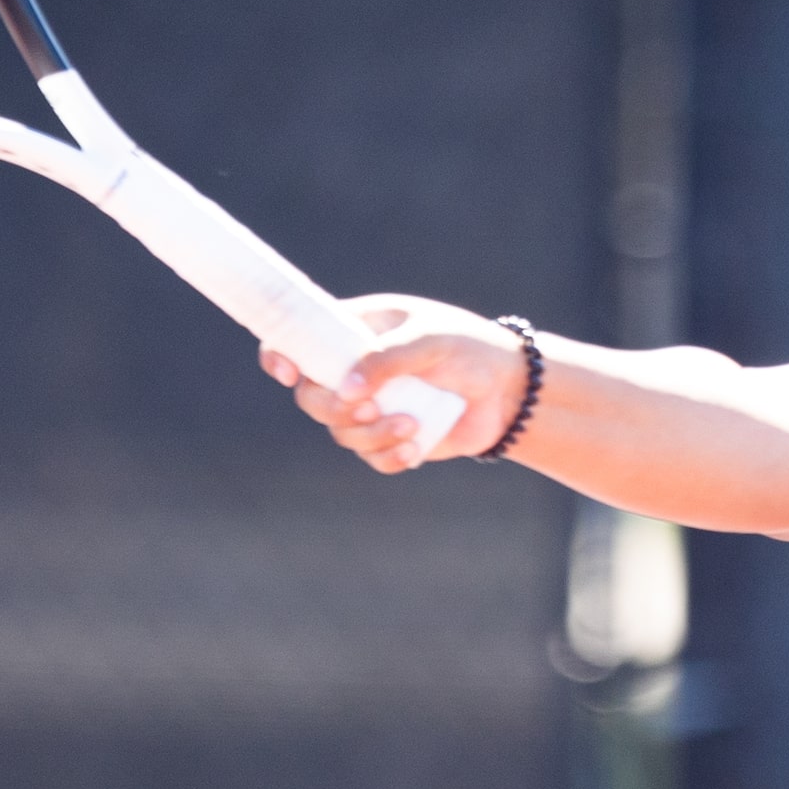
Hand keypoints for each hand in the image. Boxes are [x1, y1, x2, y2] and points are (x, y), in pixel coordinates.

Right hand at [260, 296, 531, 473]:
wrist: (508, 389)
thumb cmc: (468, 347)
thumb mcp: (430, 340)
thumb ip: (388, 358)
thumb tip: (347, 389)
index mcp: (355, 331)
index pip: (298, 339)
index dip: (279, 355)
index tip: (288, 373)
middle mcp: (354, 370)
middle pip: (311, 397)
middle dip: (334, 408)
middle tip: (369, 408)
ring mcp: (370, 406)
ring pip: (341, 432)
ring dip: (371, 435)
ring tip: (413, 426)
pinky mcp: (390, 437)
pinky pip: (371, 457)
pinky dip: (389, 456)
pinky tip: (417, 447)